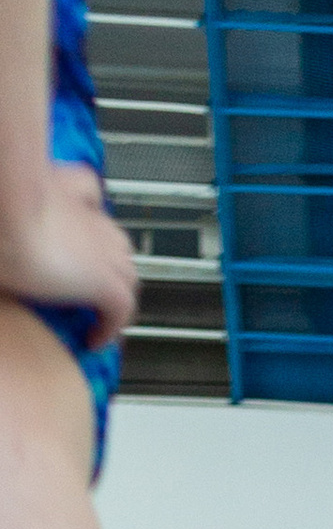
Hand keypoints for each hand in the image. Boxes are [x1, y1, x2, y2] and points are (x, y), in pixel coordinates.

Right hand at [0, 166, 137, 343]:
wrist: (3, 215)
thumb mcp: (2, 206)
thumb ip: (8, 215)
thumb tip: (5, 245)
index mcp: (56, 189)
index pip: (87, 191)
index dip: (84, 213)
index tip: (73, 231)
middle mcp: (85, 215)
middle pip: (113, 238)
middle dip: (104, 261)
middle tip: (82, 282)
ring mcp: (100, 248)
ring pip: (124, 272)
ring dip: (112, 292)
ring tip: (93, 312)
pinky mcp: (104, 280)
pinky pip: (121, 308)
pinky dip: (111, 326)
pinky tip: (93, 338)